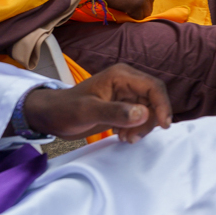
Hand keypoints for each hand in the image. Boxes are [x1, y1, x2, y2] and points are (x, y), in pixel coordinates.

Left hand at [23, 64, 171, 142]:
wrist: (51, 116)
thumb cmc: (65, 110)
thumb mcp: (88, 112)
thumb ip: (115, 112)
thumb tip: (144, 114)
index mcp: (121, 75)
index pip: (153, 87)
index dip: (162, 105)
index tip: (164, 126)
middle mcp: (128, 82)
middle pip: (154, 99)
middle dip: (149, 120)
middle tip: (133, 138)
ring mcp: (126, 94)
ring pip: (149, 110)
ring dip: (142, 127)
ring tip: (126, 138)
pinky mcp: (124, 106)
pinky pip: (141, 116)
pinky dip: (136, 128)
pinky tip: (123, 136)